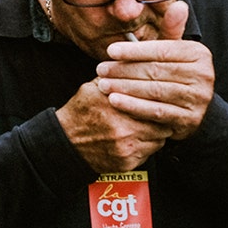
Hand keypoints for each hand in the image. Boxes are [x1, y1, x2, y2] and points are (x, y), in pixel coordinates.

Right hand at [57, 79, 173, 173]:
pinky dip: (147, 146)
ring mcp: (126, 149)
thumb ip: (113, 78)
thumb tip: (133, 64)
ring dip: (157, 133)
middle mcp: (124, 129)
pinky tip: (138, 139)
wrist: (65, 144)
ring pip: (160, 139)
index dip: (160, 100)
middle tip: (159, 113)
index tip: (161, 98)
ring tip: (147, 126)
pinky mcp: (127, 163)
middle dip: (162, 117)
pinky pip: (150, 154)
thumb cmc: (79, 115)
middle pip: (162, 122)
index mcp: (117, 107)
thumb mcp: (91, 89)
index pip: (154, 102)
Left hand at [94, 0, 214, 141]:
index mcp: (198, 54)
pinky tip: (114, 101)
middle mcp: (203, 75)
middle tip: (100, 69)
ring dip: (124, 87)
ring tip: (102, 84)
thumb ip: (171, 31)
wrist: (196, 108)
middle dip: (124, 70)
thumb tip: (178, 4)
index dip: (134, 50)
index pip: (162, 50)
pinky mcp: (189, 119)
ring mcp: (198, 99)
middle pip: (155, 70)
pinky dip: (133, 106)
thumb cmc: (177, 73)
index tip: (110, 50)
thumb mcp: (175, 51)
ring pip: (154, 91)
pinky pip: (156, 111)